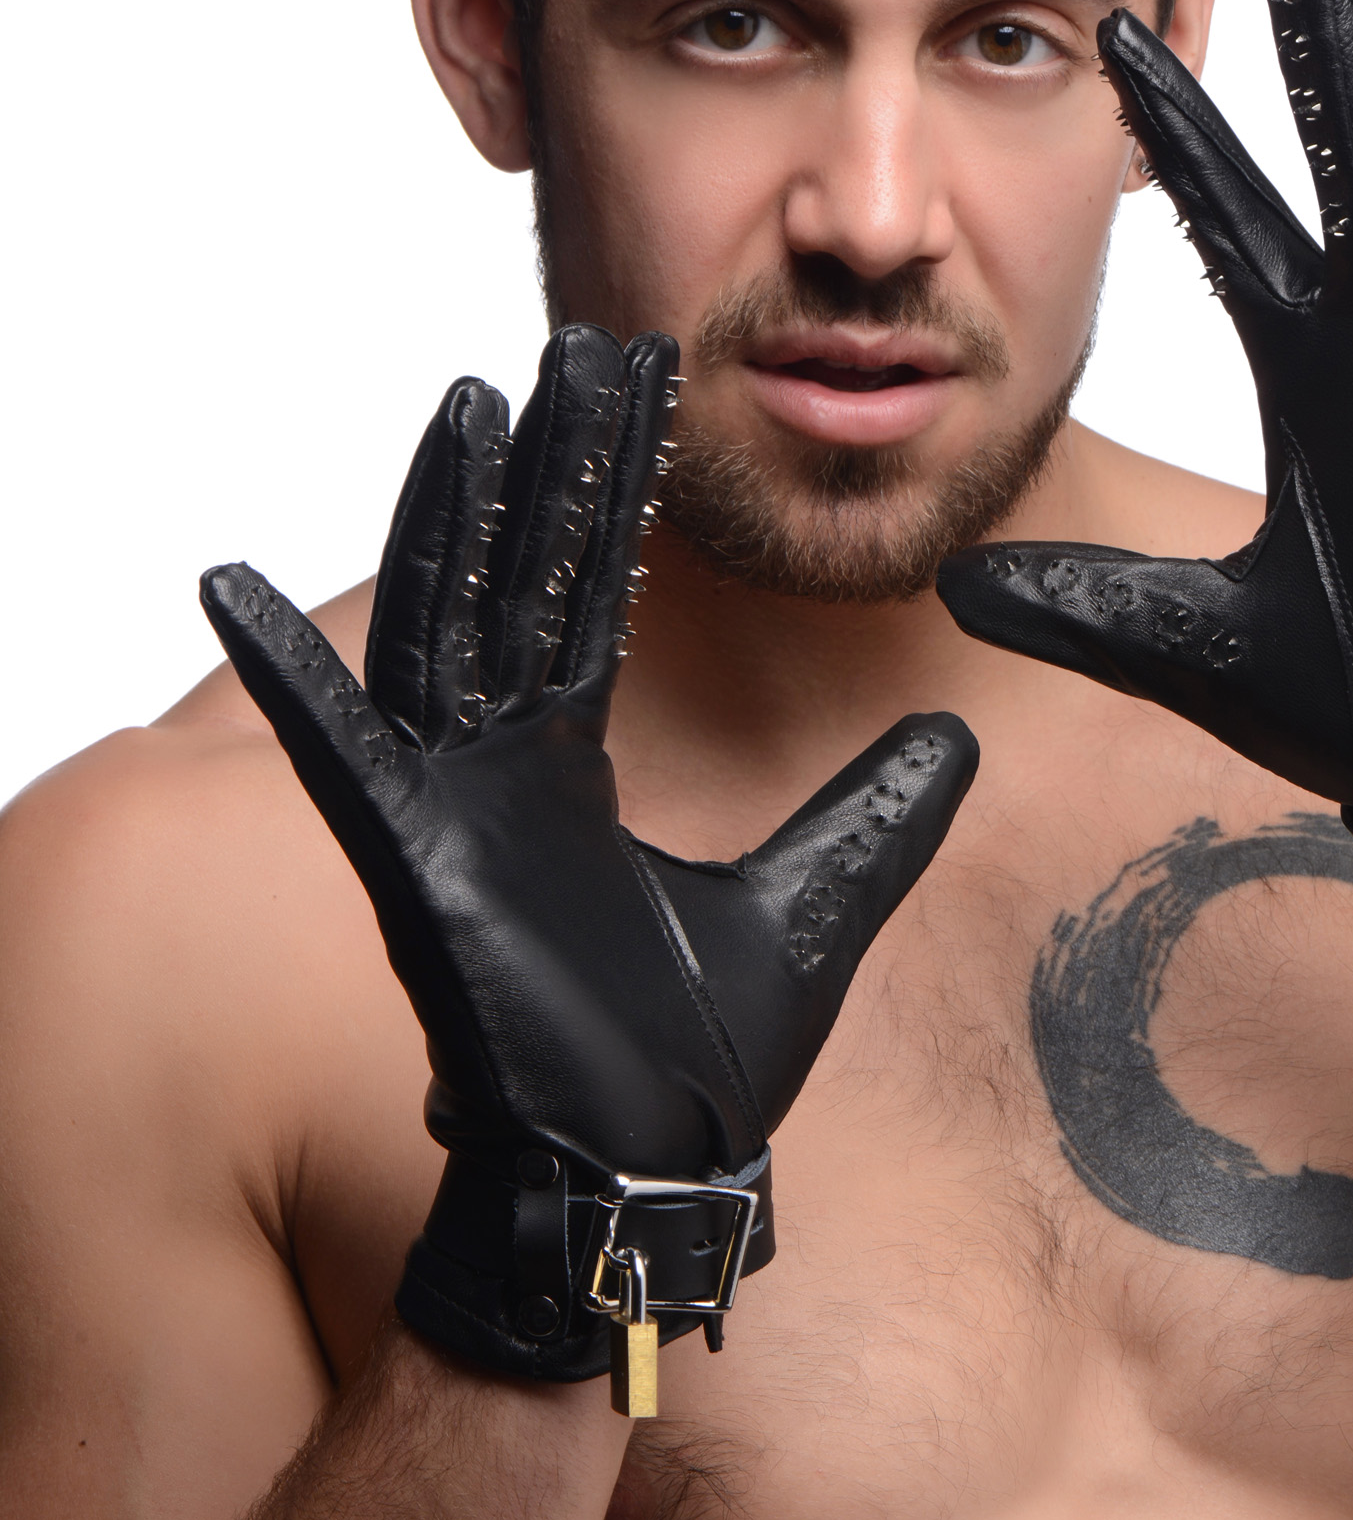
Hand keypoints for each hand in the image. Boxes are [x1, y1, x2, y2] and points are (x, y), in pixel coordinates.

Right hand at [204, 325, 975, 1377]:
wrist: (645, 1171)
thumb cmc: (696, 1070)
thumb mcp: (810, 906)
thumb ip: (873, 818)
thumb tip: (958, 741)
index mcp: (575, 773)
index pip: (591, 596)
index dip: (611, 495)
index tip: (635, 393)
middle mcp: (502, 773)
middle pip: (518, 578)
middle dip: (546, 464)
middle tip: (572, 348)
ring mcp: (448, 807)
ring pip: (439, 624)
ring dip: (447, 515)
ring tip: (463, 406)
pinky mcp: (411, 858)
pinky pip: (333, 747)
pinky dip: (283, 670)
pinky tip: (228, 587)